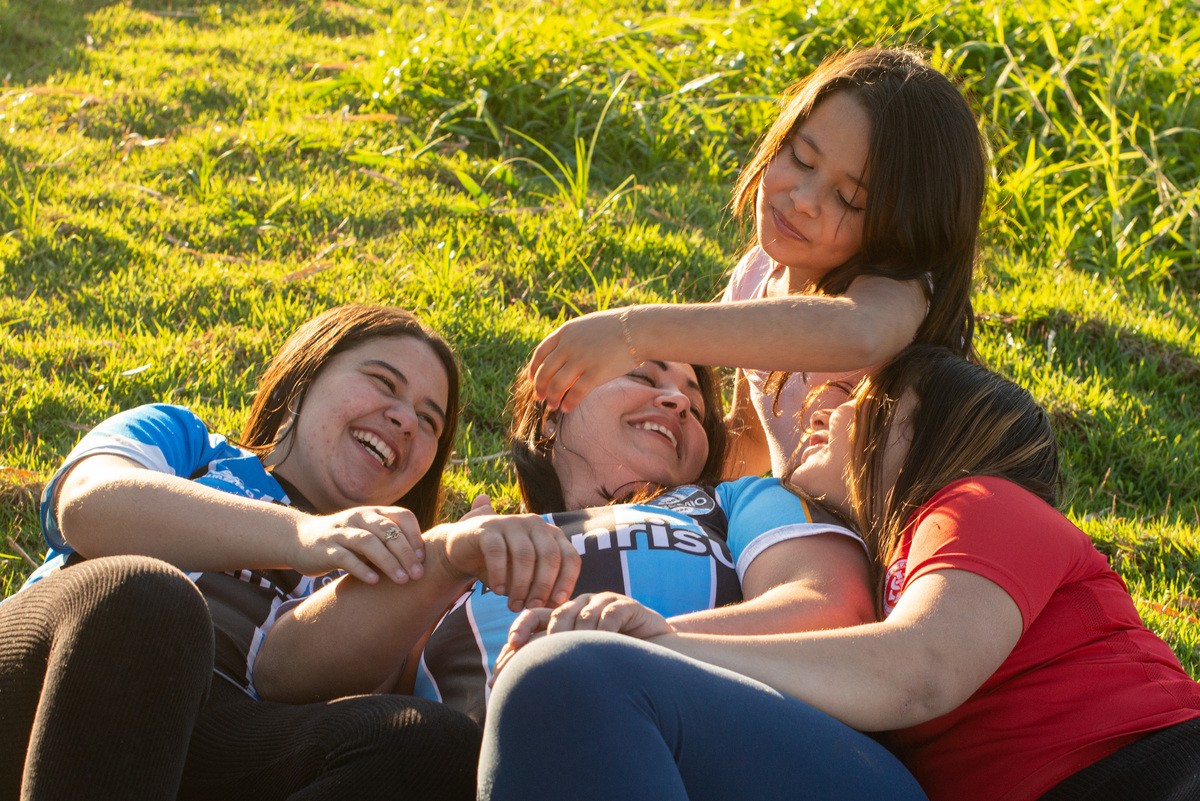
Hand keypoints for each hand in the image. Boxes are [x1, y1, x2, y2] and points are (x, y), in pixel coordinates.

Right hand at [289, 507, 425, 584]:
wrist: (300, 540)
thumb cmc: (344, 541)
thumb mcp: (368, 535)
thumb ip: (389, 541)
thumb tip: (421, 560)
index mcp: (373, 513)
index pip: (402, 516)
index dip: (415, 536)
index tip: (423, 559)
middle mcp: (359, 518)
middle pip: (388, 531)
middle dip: (406, 553)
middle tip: (418, 574)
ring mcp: (341, 532)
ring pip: (368, 542)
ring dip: (388, 562)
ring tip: (402, 580)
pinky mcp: (325, 549)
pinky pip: (345, 557)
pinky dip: (361, 569)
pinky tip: (374, 581)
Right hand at [431, 514, 580, 612]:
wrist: (463, 551)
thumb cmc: (501, 566)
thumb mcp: (526, 577)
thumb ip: (542, 586)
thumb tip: (558, 605)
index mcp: (551, 534)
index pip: (569, 557)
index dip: (567, 582)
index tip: (557, 604)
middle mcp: (535, 524)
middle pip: (549, 556)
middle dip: (543, 586)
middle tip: (533, 607)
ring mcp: (511, 522)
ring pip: (525, 556)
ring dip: (521, 585)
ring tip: (514, 606)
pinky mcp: (487, 527)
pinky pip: (497, 552)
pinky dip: (500, 575)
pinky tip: (499, 591)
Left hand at [491, 593, 674, 681]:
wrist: (657, 653)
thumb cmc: (614, 661)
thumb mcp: (580, 662)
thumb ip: (552, 664)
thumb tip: (506, 681)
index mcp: (565, 617)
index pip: (534, 615)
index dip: (521, 628)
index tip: (510, 647)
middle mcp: (581, 605)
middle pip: (557, 615)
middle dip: (547, 637)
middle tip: (540, 658)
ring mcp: (604, 603)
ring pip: (583, 616)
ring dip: (579, 639)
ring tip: (576, 661)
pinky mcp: (628, 606)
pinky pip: (611, 614)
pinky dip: (606, 631)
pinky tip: (605, 648)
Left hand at [528, 309, 640, 412]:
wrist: (639, 329)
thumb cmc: (616, 328)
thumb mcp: (587, 327)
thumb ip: (573, 339)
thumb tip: (564, 355)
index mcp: (566, 332)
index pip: (541, 352)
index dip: (534, 368)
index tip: (531, 379)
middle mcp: (569, 346)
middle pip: (546, 371)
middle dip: (540, 386)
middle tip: (539, 397)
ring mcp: (581, 360)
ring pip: (557, 384)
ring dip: (552, 398)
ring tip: (552, 406)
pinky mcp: (595, 374)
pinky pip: (576, 393)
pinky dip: (568, 403)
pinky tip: (567, 409)